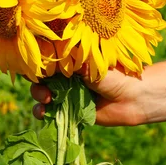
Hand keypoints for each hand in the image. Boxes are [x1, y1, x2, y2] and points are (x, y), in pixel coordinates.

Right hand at [30, 66, 148, 126]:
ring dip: (38, 98)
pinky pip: (50, 112)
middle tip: (45, 90)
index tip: (32, 68)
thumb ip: (68, 59)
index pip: (45, 59)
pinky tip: (44, 113)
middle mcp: (66, 75)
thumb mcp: (89, 62)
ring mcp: (67, 93)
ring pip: (42, 95)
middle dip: (37, 83)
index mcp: (70, 59)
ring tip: (46, 101)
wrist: (132, 97)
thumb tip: (46, 51)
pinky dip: (43, 112)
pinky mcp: (70, 110)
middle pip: (40, 78)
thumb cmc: (114, 73)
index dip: (36, 63)